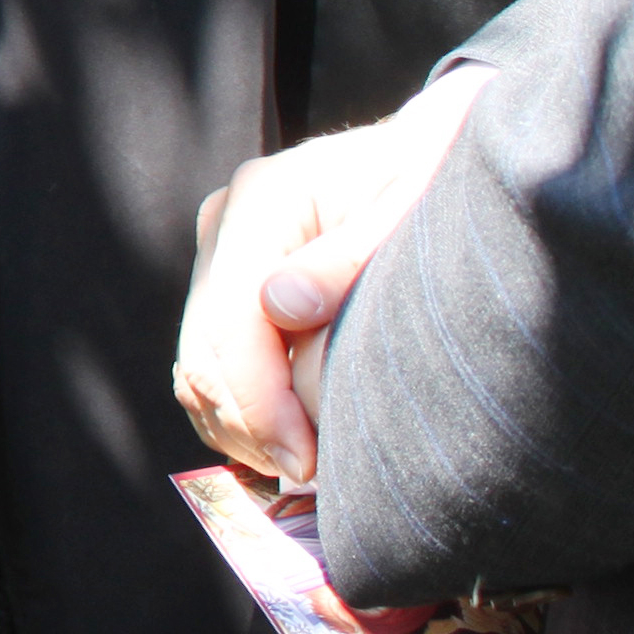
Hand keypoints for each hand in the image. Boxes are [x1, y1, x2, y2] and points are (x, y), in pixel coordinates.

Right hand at [171, 73, 480, 484]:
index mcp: (262, 200)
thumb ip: (347, 258)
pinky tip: (289, 443)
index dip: (261, 404)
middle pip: (203, 351)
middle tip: (311, 483)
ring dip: (240, 428)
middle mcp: (224, 224)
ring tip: (304, 470)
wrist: (434, 150)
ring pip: (196, 366)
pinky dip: (238, 414)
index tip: (308, 464)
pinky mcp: (228, 283)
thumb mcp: (413, 210)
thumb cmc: (437, 179)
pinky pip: (208, 366)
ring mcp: (220, 254)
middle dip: (251, 427)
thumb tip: (281, 308)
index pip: (231, 322)